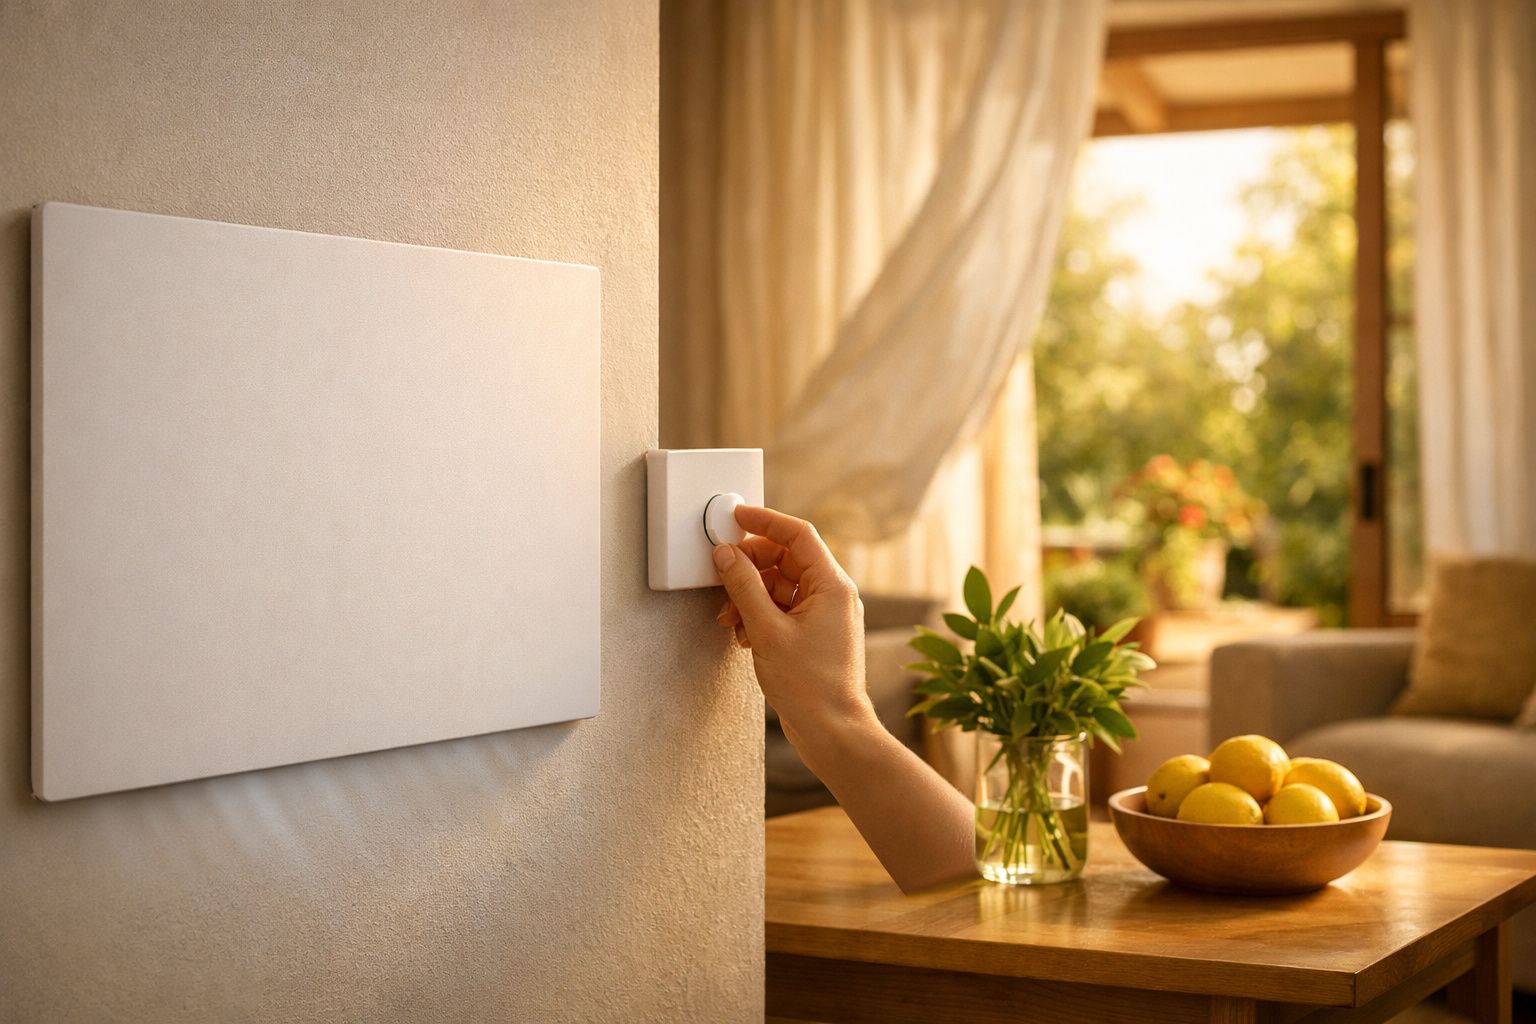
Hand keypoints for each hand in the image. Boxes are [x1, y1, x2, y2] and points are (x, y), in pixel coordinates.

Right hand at [711, 505, 875, 742]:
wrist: (831, 730)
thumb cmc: (810, 685)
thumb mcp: (767, 630)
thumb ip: (744, 587)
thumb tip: (726, 556)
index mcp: (832, 585)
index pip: (798, 534)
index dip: (765, 521)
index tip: (736, 517)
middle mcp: (833, 595)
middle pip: (786, 559)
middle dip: (751, 567)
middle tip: (724, 575)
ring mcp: (824, 615)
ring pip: (781, 586)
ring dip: (751, 596)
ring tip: (730, 618)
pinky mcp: (814, 635)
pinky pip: (783, 609)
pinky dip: (760, 615)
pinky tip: (744, 635)